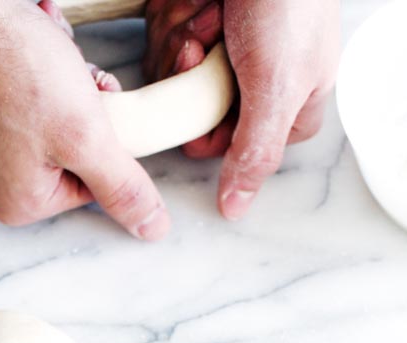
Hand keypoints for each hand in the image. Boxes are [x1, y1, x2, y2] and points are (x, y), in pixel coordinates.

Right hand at [0, 0, 168, 238]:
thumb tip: (150, 227)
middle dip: (84, 111)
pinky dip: (36, 74)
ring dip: (64, 85)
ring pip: (51, 125)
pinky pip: (22, 105)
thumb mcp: (86, 135)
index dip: (107, 140)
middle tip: (73, 78)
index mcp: (20, 204)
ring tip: (48, 58)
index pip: (92, 185)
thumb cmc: (10, 66)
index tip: (98, 105)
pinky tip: (32, 52)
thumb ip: (122, 186)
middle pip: (71, 157)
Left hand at [144, 0, 339, 219]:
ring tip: (214, 15)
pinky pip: (165, 39)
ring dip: (187, 42)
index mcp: (291, 99)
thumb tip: (236, 209)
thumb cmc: (288, 3)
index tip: (209, 117)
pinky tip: (202, 3)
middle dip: (198, 79)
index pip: (243, 146)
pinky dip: (178, 18)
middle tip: (210, 50)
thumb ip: (254, 154)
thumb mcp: (277, 88)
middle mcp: (254, 77)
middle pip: (201, 112)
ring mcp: (222, 46)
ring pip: (179, 76)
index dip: (217, 134)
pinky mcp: (194, 18)